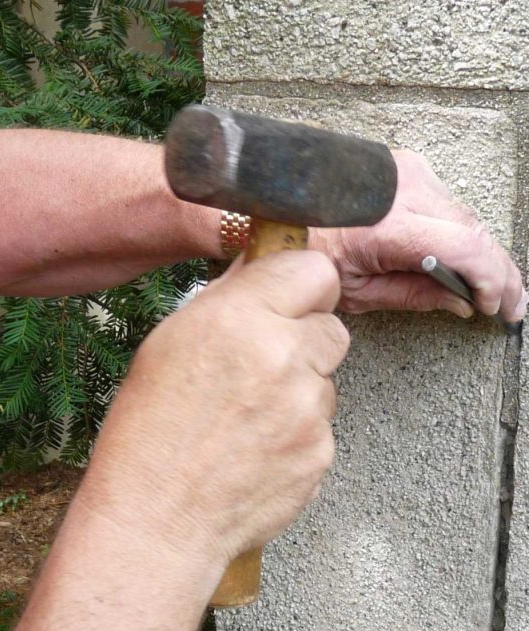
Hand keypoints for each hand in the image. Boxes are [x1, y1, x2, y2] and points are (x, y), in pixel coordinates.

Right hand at [79, 250, 348, 567]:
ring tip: (244, 425)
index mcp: (237, 320)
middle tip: (260, 371)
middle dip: (304, 343)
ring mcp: (308, 410)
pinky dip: (294, 439)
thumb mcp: (165, 350)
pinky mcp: (320, 454)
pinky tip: (252, 455)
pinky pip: (320, 430)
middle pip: (332, 328)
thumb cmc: (144, 439)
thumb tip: (256, 276)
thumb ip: (223, 307)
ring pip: (325, 382)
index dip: (300, 289)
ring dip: (298, 394)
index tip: (286, 304)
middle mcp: (281, 357)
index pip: (314, 271)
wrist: (155, 522)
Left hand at [311, 149, 526, 321]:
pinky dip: (460, 233)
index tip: (497, 307)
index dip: (491, 279)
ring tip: (494, 288)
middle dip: (498, 271)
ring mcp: (409, 172)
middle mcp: (405, 190)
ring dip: (482, 253)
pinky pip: (446, 203)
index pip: (464, 247)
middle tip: (510, 304)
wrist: (281, 204)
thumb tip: (460, 303)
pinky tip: (467, 259)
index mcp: (387, 225)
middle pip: (473, 230)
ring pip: (464, 216)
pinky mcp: (408, 167)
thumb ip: (412, 296)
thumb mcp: (353, 290)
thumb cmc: (306, 250)